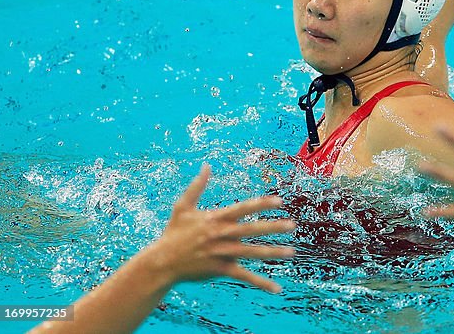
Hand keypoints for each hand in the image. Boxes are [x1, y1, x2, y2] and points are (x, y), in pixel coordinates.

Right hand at [144, 164, 295, 293]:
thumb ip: (197, 186)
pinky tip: (276, 288)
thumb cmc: (173, 233)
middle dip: (272, 227)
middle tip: (292, 225)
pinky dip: (261, 283)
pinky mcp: (220, 269)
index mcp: (216, 219)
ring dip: (273, 253)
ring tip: (292, 252)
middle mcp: (221, 235)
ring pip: (251, 253)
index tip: (279, 201)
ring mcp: (221, 253)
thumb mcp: (182, 207)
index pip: (243, 209)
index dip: (261, 204)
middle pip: (251, 230)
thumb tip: (206, 166)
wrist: (161, 263)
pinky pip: (244, 276)